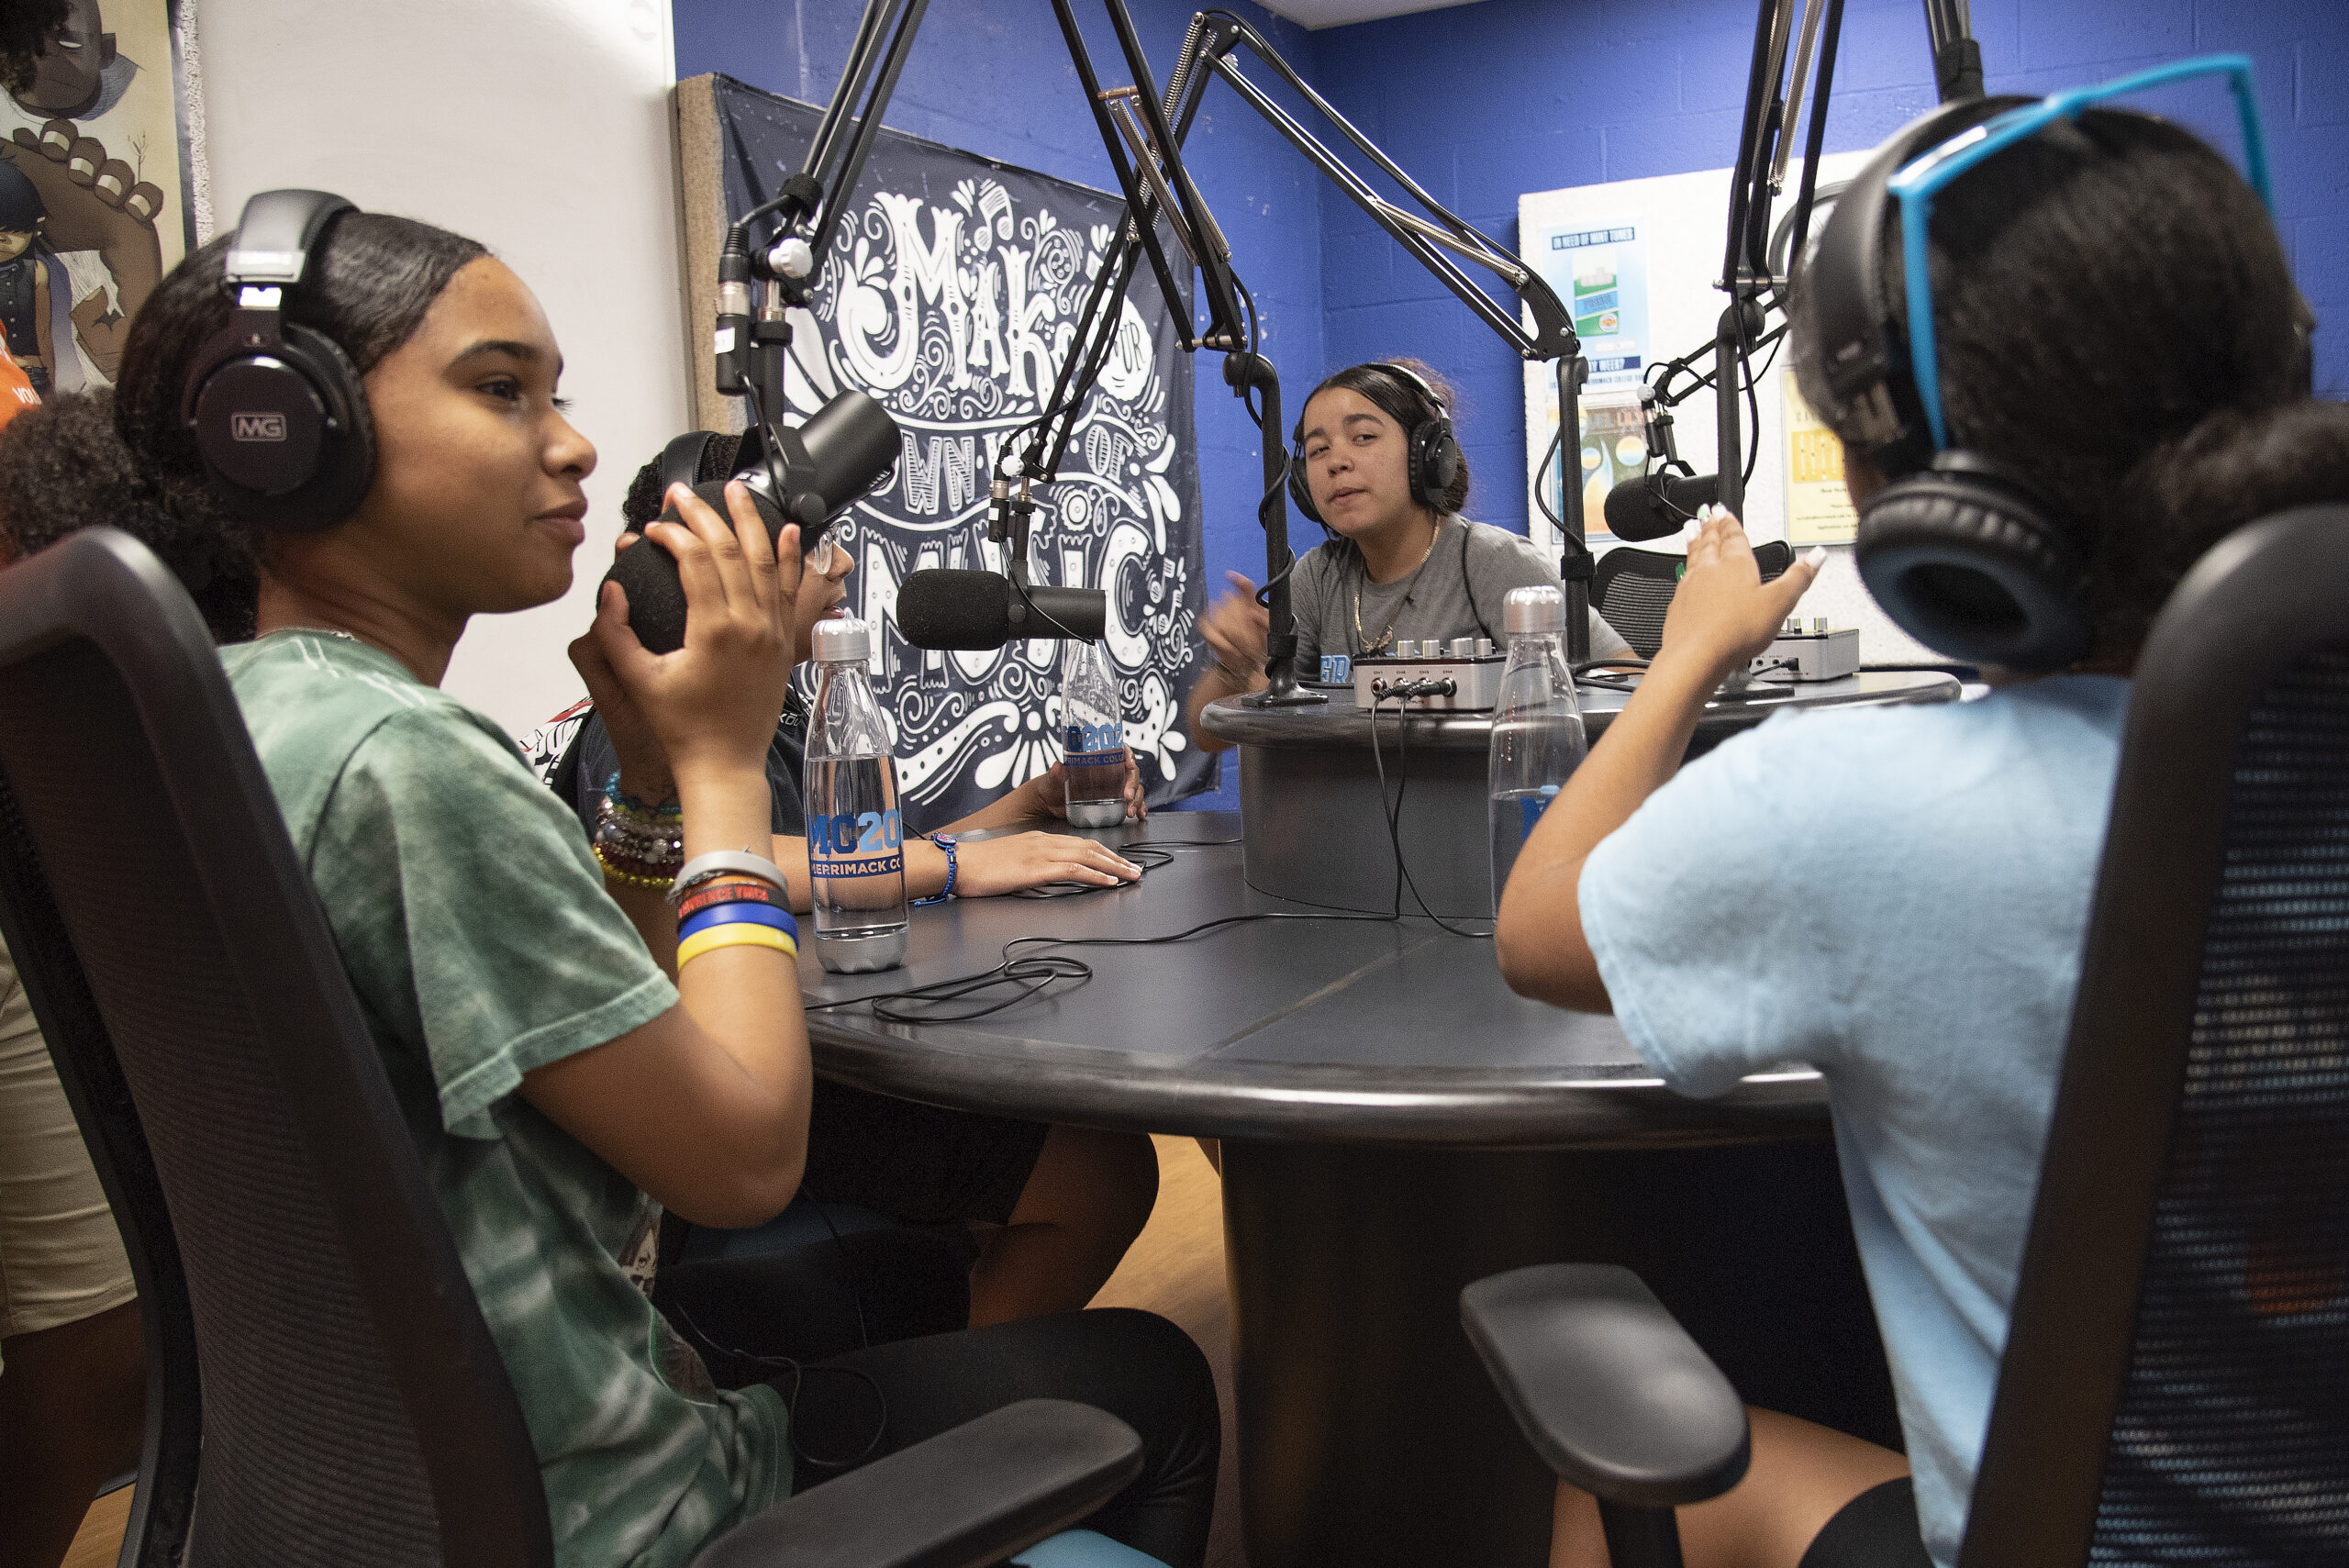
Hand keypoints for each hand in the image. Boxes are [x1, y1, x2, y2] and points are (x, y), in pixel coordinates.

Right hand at [3, 130, 161, 324]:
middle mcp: (100, 185)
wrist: (13, 216)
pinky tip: (45, 152)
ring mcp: (74, 165)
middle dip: (110, 179)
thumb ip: (117, 299)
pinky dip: (56, 137)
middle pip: (119, 170)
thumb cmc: (59, 245)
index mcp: (118, 213)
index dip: (143, 199)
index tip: (129, 211)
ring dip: (83, 158)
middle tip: (94, 191)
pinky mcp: (45, 149)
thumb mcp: (87, 277)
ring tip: (69, 172)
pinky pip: (61, 130)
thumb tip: (125, 342)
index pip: (148, 198)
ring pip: (93, 149)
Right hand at [570, 481, 798, 787]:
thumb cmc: (683, 727)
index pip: (697, 559)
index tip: (655, 529)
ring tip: (736, 491)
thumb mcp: (638, 680)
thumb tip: (610, 590)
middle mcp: (750, 625)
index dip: (673, 533)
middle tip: (684, 493)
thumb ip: (614, 633)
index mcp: (714, 629)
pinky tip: (788, 529)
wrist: (725, 763)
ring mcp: (772, 631)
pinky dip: (790, 555)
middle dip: (706, 513)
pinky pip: (790, 588)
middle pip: (732, 549)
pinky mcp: (784, 641)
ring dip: (750, 520)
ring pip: (766, 560)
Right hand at [951, 831, 1141, 897]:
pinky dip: (1095, 875)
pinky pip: (1073, 870)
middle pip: (1090, 847)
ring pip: (1088, 856)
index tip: (1119, 862)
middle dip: (1116, 859)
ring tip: (1131, 876)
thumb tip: (1048, 875)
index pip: (1079, 843)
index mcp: (1039, 839)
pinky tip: (1108, 882)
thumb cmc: (978, 866)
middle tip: (1136, 870)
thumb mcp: (1012, 860)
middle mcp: (1044, 841)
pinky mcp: (1037, 867)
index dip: (1103, 852)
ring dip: (1114, 867)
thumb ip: (1032, 864)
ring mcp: (1041, 853)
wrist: (958, 864)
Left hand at [1028, 754, 1148, 823]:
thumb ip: (1055, 774)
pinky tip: (1139, 814)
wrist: (1050, 805)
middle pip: (1130, 772)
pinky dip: (1139, 808)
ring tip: (1130, 811)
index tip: (1129, 764)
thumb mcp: (1053, 779)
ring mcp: (1114, 787)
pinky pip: (1132, 802)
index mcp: (1098, 759)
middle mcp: (1109, 772)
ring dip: (1137, 799)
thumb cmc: (1053, 785)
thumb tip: (1057, 767)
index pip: (1119, 750)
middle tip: (1127, 796)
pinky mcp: (1115, 802)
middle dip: (1133, 784)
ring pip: (1135, 788)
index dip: (1128, 754)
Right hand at [1201, 571, 1269, 679]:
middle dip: (1244, 629)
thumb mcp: (1270, 634)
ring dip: (1234, 638)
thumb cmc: (1258, 644)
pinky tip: (1231, 649)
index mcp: (1251, 602)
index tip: (1230, 576)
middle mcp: (1232, 603)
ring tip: (1243, 648)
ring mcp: (1218, 613)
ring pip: (1223, 621)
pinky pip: (1210, 630)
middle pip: (1233, 607)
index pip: (1245, 586)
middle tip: (1252, 642)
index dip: (1237, 580)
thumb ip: (1266, 623)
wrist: (1245, 661)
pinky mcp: (1207, 625)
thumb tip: (1254, 615)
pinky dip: (1221, 643)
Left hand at [1656, 515, 1824, 677]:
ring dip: (1693, 540)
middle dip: (1711, 526)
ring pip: (1692, 556)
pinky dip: (1684, 570)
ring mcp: (1690, 586)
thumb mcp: (1779, 603)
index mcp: (1735, 564)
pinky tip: (1684, 574)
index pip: (1733, 536)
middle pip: (1710, 541)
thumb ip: (1798, 578)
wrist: (1695, 657)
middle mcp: (1710, 570)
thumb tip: (1816, 556)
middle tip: (1706, 513)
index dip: (1730, 522)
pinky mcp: (1678, 605)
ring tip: (1691, 529)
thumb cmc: (1735, 631)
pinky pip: (1682, 579)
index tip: (1724, 510)